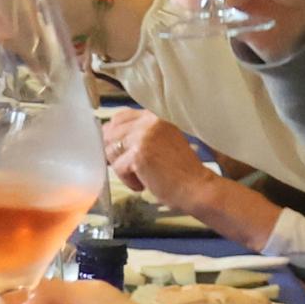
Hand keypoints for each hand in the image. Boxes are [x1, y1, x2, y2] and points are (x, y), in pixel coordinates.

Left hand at [100, 107, 229, 213]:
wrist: (196, 187)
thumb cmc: (180, 170)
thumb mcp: (161, 141)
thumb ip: (139, 134)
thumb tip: (108, 135)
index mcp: (154, 116)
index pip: (119, 117)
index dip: (115, 136)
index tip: (121, 151)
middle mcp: (148, 121)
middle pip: (110, 134)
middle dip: (116, 154)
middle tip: (133, 168)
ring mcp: (143, 136)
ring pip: (111, 151)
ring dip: (123, 169)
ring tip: (144, 175)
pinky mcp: (138, 154)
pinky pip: (118, 168)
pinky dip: (129, 181)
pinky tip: (145, 183)